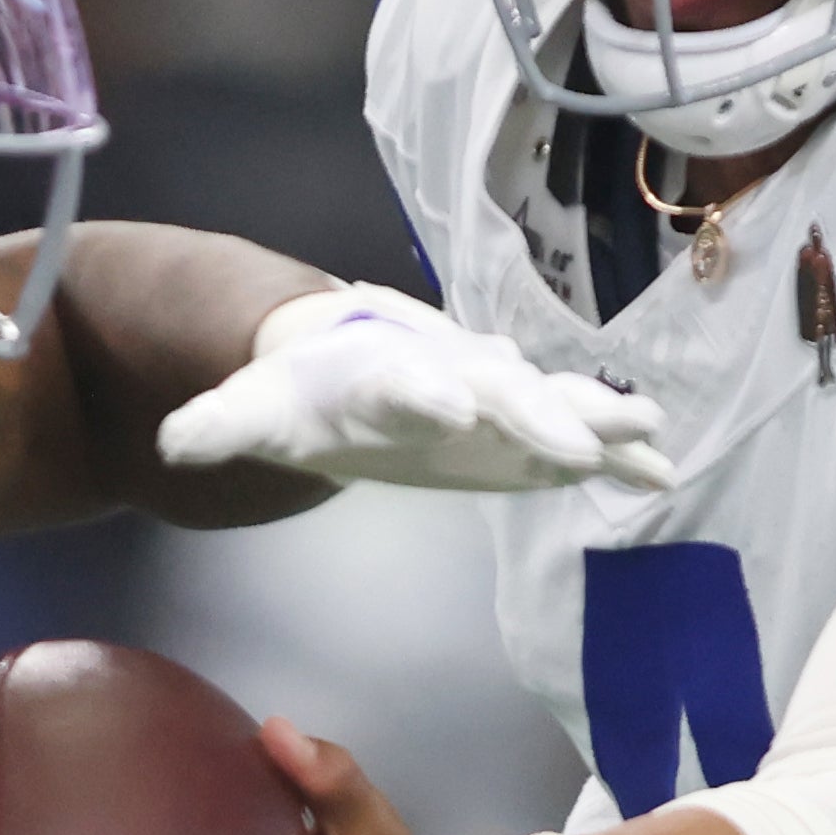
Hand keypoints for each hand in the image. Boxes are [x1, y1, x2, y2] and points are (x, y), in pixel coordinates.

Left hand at [156, 286, 673, 494]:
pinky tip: (661, 472)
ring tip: (648, 433)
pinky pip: (580, 439)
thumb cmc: (300, 390)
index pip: (404, 377)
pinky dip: (620, 453)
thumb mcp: (253, 409)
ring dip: (599, 418)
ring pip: (554, 402)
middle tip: (571, 443)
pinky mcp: (524, 432)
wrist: (349, 362)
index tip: (450, 408)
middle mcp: (451, 374)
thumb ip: (217, 424)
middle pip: (496, 390)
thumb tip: (175, 440)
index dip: (424, 390)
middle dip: (534, 413)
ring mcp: (496, 399)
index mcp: (383, 369)